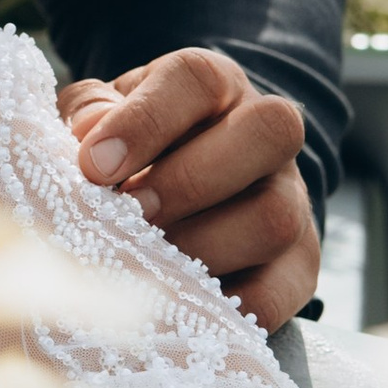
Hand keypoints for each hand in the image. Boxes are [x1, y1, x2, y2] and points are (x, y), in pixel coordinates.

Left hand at [60, 48, 320, 330]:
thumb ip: (89, 114)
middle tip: (133, 212)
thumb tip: (89, 134)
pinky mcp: (298, 267)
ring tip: (146, 265)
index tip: (93, 165)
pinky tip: (176, 307)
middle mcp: (267, 137)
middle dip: (192, 179)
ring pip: (276, 217)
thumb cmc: (130, 152)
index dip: (146, 120)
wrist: (180, 198)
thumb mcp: (101, 118)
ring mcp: (292, 201)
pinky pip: (279, 293)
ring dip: (204, 247)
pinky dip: (225, 308)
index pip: (198, 79)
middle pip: (270, 131)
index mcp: (215, 86)